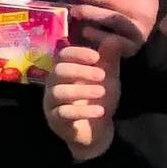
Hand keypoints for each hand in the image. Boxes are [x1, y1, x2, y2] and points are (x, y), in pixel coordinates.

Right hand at [45, 45, 120, 161]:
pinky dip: (82, 112)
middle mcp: (54, 84)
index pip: (62, 55)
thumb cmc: (99, 99)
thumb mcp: (108, 77)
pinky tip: (99, 111)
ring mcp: (52, 103)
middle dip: (80, 71)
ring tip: (101, 92)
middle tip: (102, 75)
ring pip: (58, 92)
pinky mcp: (56, 121)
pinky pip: (63, 114)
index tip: (96, 57)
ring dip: (81, 90)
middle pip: (58, 71)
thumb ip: (109, 59)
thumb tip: (114, 38)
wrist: (97, 130)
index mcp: (65, 70)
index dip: (77, 53)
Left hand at [58, 0, 158, 59]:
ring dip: (91, 11)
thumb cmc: (115, 14)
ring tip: (73, 10)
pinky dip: (97, 34)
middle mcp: (147, 9)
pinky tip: (84, 31)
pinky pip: (113, 40)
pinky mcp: (133, 47)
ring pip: (114, 17)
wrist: (130, 42)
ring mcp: (141, 29)